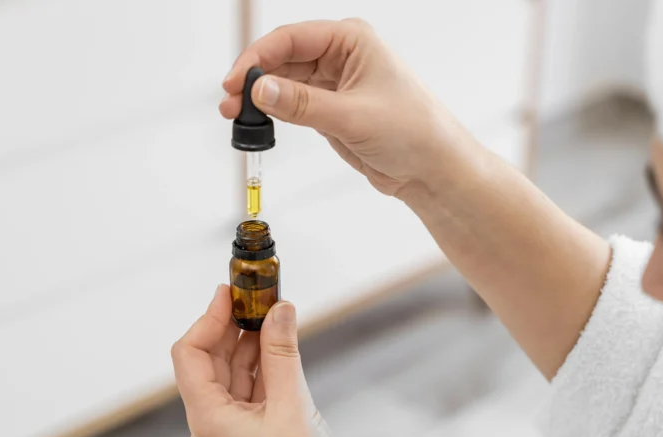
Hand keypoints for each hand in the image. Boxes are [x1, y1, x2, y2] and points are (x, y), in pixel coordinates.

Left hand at [171, 285, 342, 436]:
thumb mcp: (293, 406)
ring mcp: (225, 432)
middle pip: (209, 361)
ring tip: (274, 316)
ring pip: (229, 375)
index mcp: (207, 418)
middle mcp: (208, 424)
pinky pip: (244, 393)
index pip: (190, 353)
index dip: (208, 318)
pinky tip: (279, 349)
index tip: (232, 292)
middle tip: (258, 296)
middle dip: (233, 327)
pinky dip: (259, 369)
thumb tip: (280, 309)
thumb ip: (283, 353)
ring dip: (249, 345)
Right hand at [220, 19, 476, 199]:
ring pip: (284, 83)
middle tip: (230, 102)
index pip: (292, 39)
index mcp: (352, 41)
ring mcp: (334, 83)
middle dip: (254, 79)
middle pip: (282, 58)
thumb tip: (261, 90)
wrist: (432, 170)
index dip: (259, 58)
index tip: (236, 80)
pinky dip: (274, 113)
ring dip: (260, 98)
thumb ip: (302, 103)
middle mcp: (341, 56)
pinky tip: (257, 122)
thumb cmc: (414, 132)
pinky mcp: (331, 109)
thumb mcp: (352, 116)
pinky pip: (293, 104)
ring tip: (235, 116)